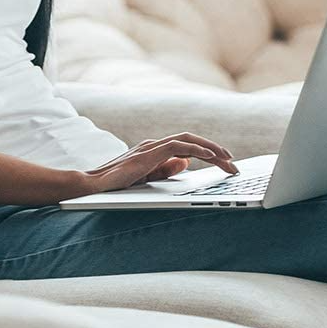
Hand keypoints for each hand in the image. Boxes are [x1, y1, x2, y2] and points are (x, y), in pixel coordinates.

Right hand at [74, 133, 240, 194]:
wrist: (92, 186)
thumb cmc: (116, 185)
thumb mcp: (148, 178)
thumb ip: (166, 170)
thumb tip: (186, 163)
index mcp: (157, 150)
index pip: (189, 147)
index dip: (210, 153)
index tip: (227, 164)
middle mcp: (156, 145)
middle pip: (193, 142)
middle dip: (217, 151)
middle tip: (234, 164)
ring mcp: (151, 147)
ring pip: (189, 141)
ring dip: (212, 150)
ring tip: (229, 160)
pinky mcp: (148, 153)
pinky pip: (177, 146)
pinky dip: (196, 150)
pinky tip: (211, 157)